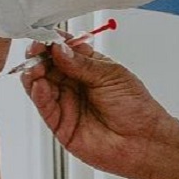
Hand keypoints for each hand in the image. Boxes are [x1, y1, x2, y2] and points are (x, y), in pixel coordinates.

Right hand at [22, 41, 178, 178]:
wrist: (144, 140)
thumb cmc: (135, 106)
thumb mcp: (110, 75)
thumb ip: (82, 63)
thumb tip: (58, 48)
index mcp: (86, 65)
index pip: (62, 48)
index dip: (50, 41)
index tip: (43, 37)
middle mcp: (72, 82)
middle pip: (46, 64)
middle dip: (38, 56)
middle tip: (35, 52)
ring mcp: (65, 102)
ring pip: (39, 84)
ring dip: (34, 74)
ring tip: (36, 68)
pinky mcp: (60, 123)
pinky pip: (44, 106)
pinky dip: (38, 94)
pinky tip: (40, 86)